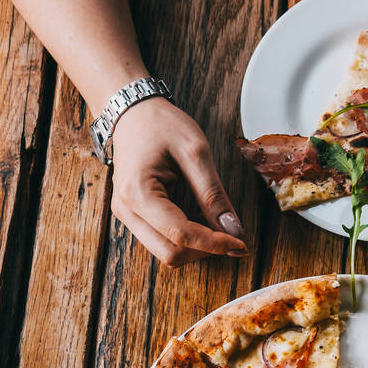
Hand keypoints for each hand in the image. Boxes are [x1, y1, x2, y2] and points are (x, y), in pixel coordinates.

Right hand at [110, 98, 248, 266]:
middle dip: (205, 250)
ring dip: (195, 249)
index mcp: (138, 192)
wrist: (132, 113)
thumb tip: (233, 230)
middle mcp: (126, 210)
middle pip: (171, 254)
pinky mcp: (132, 217)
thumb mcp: (195, 152)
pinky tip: (201, 225)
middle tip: (232, 238)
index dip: (214, 244)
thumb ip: (214, 194)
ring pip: (166, 253)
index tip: (241, 243)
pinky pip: (161, 242)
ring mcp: (126, 216)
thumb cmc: (161, 125)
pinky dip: (185, 241)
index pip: (181, 234)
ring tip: (217, 229)